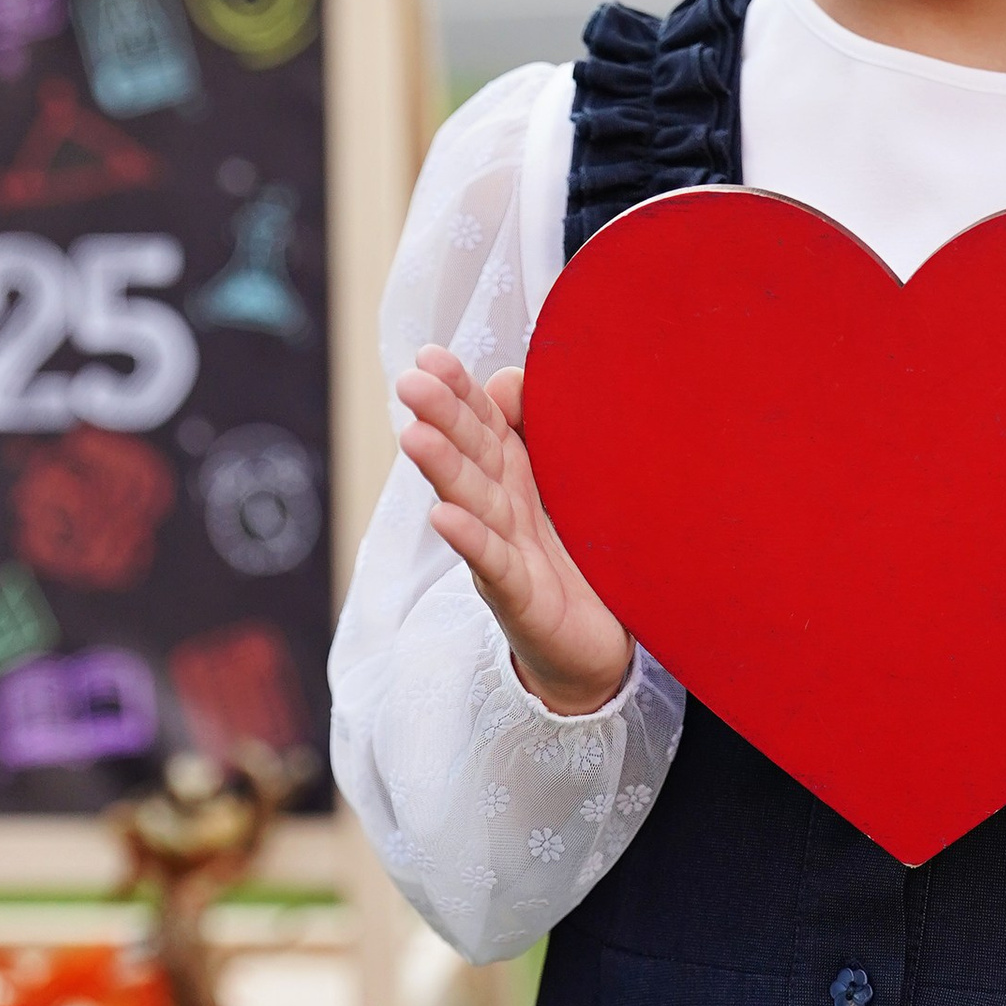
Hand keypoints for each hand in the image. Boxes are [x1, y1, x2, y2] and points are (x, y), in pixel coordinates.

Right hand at [395, 347, 634, 716]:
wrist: (596, 648)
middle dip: (439, 418)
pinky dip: (468, 541)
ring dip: (442, 469)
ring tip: (414, 436)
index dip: (457, 391)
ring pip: (472, 503)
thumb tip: (510, 379)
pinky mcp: (520, 598)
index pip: (480, 423)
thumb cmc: (578, 558)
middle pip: (467, 455)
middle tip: (409, 383)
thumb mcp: (568, 483)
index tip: (429, 357)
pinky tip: (443, 518)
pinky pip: (493, 565)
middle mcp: (502, 509)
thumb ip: (542, 428)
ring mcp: (505, 553)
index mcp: (515, 475)